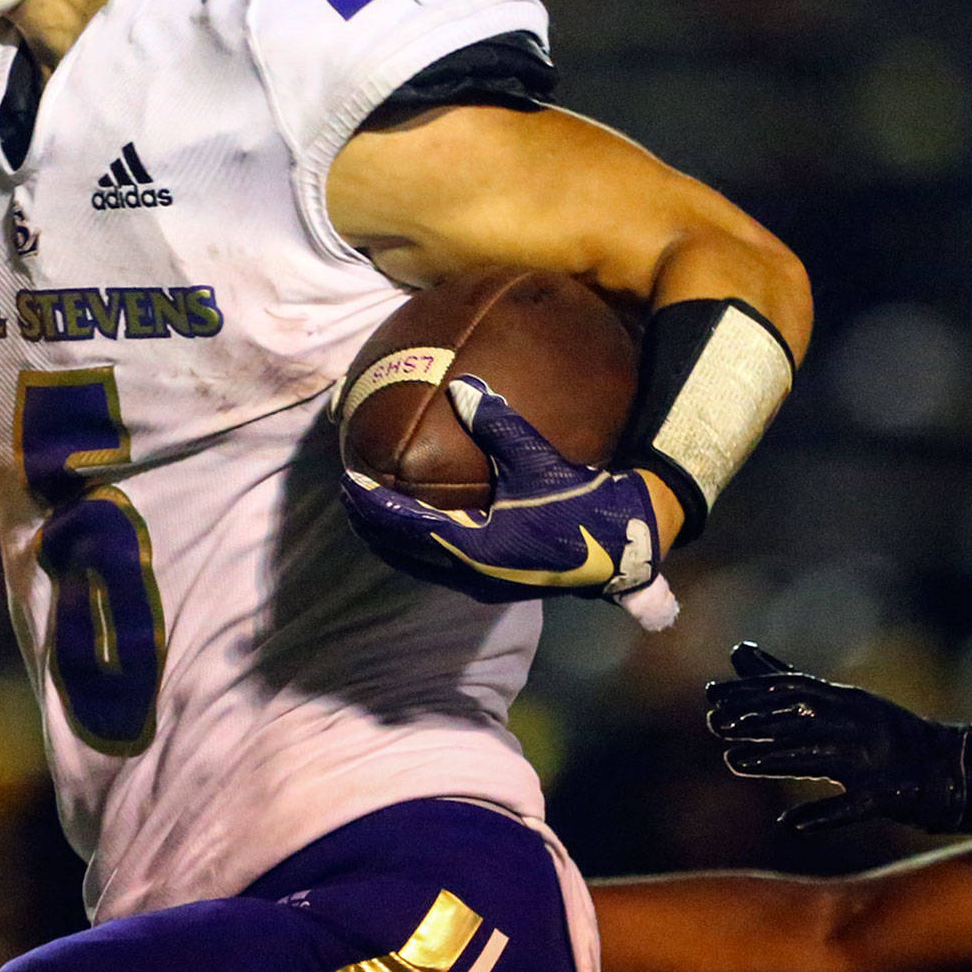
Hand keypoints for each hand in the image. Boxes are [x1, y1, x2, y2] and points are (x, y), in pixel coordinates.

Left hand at [340, 377, 659, 601]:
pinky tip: (415, 529)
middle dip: (371, 526)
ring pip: (417, 566)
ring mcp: (482, 584)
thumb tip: (461, 386)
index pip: (405, 526)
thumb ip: (498, 424)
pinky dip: (414, 548)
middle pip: (402, 552)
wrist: (622, 548)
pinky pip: (437, 568)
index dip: (374, 506)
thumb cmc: (580, 504)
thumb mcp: (540, 461)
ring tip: (370, 515)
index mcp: (474, 546)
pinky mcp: (495, 584)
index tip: (351, 483)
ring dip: (390, 541)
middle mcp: (470, 573)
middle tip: (349, 496)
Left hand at [707, 644, 971, 834]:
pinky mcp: (889, 796)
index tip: (713, 697)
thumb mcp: (838, 700)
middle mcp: (859, 723)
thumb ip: (787, 678)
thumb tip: (738, 651)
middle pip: (801, 718)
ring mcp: (874, 759)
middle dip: (757, 721)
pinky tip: (792, 824)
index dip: (752, 692)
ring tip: (735, 762)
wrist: (952, 768)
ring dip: (775, 759)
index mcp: (845, 700)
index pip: (792, 688)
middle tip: (717, 726)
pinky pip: (852, 806)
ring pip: (818, 757)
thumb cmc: (884, 733)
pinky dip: (823, 815)